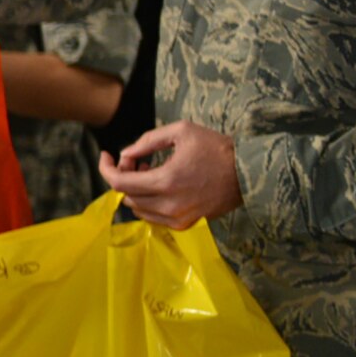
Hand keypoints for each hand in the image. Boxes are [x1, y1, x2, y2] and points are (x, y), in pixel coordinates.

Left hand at [98, 121, 243, 228]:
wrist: (249, 173)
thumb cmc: (216, 148)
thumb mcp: (181, 132)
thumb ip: (147, 141)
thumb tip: (125, 155)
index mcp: (166, 181)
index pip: (118, 182)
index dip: (106, 168)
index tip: (106, 155)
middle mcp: (169, 205)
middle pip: (126, 195)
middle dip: (123, 175)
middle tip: (136, 160)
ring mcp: (177, 218)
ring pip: (137, 208)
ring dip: (135, 189)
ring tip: (149, 170)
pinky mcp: (186, 224)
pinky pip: (153, 217)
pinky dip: (148, 202)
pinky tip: (159, 185)